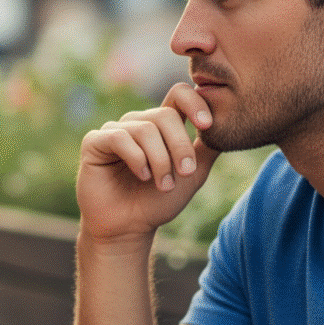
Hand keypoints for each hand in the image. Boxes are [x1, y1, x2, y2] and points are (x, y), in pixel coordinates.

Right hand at [76, 82, 219, 242]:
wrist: (129, 229)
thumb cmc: (157, 202)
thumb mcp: (192, 175)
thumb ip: (207, 149)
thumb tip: (228, 126)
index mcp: (161, 126)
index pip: (179, 95)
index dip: (195, 103)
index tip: (207, 125)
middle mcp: (137, 123)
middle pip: (165, 114)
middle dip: (179, 146)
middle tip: (185, 173)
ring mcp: (115, 130)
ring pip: (145, 129)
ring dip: (160, 160)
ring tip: (163, 184)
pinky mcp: (94, 142)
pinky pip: (120, 138)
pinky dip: (137, 159)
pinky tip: (142, 176)